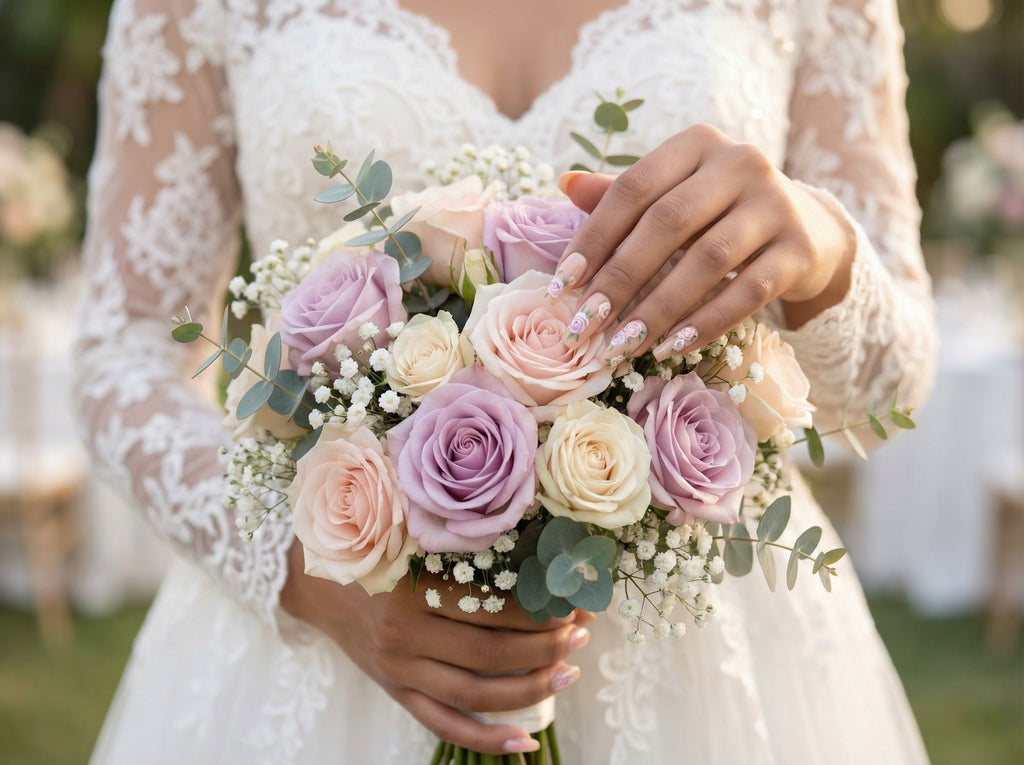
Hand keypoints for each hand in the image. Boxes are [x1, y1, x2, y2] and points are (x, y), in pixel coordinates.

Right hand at [279, 540, 593, 754]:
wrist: (313, 578)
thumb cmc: (371, 545)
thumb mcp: (410, 531)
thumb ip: (461, 535)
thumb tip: (532, 540)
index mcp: (410, 590)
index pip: (491, 607)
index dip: (538, 608)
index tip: (572, 599)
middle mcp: (403, 636)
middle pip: (490, 653)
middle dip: (545, 646)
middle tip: (580, 633)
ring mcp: (399, 670)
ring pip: (475, 694)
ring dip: (529, 688)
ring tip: (568, 672)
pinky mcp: (397, 691)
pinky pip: (444, 725)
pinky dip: (486, 740)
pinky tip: (525, 742)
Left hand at [552, 124, 855, 363]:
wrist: (811, 229)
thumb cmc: (721, 213)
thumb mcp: (676, 194)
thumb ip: (625, 194)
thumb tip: (565, 184)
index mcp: (697, 143)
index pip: (634, 187)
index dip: (595, 236)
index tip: (564, 283)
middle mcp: (740, 162)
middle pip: (667, 223)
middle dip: (620, 279)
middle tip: (586, 325)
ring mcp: (776, 204)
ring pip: (707, 260)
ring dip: (659, 308)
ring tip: (624, 345)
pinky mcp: (800, 248)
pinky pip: (748, 292)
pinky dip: (707, 322)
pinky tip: (674, 346)